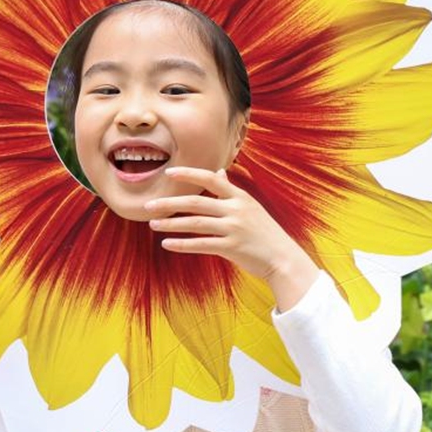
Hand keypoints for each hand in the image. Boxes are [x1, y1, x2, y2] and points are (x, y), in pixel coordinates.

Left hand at [144, 166, 318, 309]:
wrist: (283, 258)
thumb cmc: (264, 233)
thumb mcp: (251, 207)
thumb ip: (232, 191)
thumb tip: (220, 173)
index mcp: (239, 197)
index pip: (210, 179)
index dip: (189, 174)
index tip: (168, 173)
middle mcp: (235, 209)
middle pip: (195, 202)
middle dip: (169, 203)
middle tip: (148, 205)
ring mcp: (234, 228)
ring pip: (195, 223)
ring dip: (171, 223)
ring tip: (153, 224)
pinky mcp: (231, 247)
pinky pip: (201, 244)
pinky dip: (182, 244)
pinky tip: (167, 243)